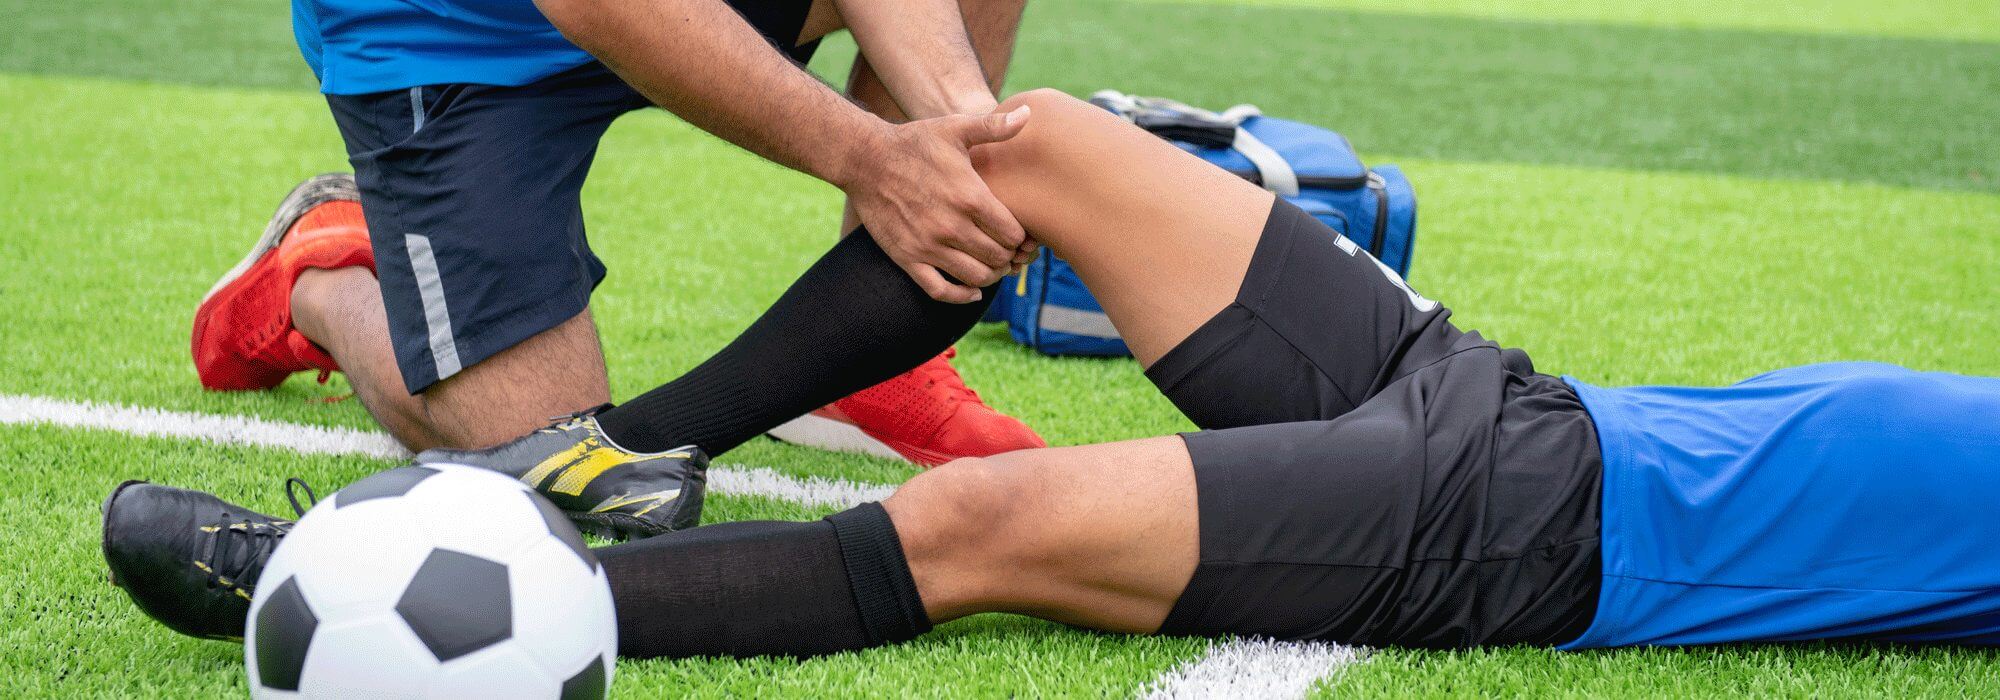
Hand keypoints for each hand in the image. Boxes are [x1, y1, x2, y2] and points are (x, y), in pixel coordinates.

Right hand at [841, 106, 1032, 302]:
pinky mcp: (907, 258)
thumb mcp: (955, 128)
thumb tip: (1029, 114)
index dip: (1022, 237)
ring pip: (975, 277)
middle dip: (1009, 257)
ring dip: (990, 276)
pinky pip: (940, 291)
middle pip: (998, 258)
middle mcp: (952, 226)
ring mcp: (929, 246)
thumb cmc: (914, 142)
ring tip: (991, 266)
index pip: (1013, 234)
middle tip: (1009, 252)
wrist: (866, 159)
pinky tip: (971, 290)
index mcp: (970, 197)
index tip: (1020, 234)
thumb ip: (994, 126)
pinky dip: (961, 296)